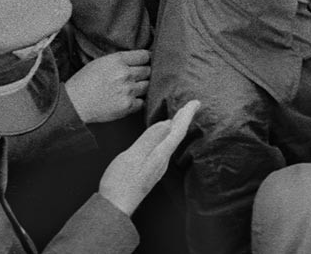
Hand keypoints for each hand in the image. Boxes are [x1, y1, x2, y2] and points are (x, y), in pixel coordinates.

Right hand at [65, 49, 150, 123]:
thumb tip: (139, 59)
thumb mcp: (100, 62)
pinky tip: (129, 99)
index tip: (145, 63)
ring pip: (148, 85)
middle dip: (145, 73)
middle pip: (148, 70)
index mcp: (118, 60)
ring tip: (131, 89)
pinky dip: (138, 101)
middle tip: (138, 77)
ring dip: (142, 87)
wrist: (73, 104)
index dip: (146, 59)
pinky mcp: (128, 105)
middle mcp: (125, 74)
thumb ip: (120, 60)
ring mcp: (127, 90)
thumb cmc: (84, 82)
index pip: (145, 55)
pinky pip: (143, 101)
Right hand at [99, 99, 198, 215]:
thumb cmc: (120, 182)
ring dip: (176, 127)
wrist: (114, 208)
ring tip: (180, 116)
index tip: (196, 102)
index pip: (178, 131)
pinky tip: (163, 138)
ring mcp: (156, 167)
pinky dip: (167, 137)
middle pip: (177, 136)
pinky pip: (164, 148)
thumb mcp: (133, 156)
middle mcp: (162, 161)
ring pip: (171, 142)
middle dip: (184, 119)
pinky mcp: (149, 171)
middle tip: (192, 105)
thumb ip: (150, 139)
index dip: (186, 115)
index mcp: (160, 155)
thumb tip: (167, 123)